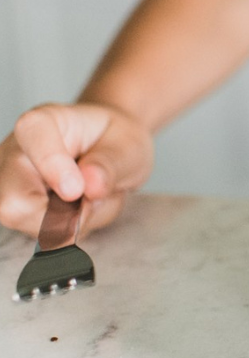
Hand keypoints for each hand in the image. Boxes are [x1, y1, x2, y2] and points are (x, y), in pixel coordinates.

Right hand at [0, 103, 153, 236]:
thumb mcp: (127, 146)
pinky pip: (39, 235)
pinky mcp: (16, 209)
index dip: (52, 165)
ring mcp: (10, 184)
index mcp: (43, 122)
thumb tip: (91, 186)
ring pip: (26, 224)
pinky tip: (81, 210)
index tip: (75, 189)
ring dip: (70, 222)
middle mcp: (15, 152)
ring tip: (92, 199)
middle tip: (95, 198)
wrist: (110, 151)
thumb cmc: (115, 142)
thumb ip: (111, 164)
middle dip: (60, 214)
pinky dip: (69, 230)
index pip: (34, 137)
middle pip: (14, 200)